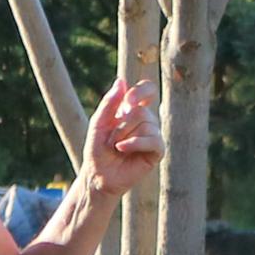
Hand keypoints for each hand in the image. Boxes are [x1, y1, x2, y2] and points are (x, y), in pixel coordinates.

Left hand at [82, 76, 164, 194]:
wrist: (98, 174)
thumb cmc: (97, 148)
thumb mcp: (98, 122)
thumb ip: (109, 102)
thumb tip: (121, 81)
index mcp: (133, 109)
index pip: (148, 89)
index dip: (141, 92)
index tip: (128, 101)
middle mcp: (147, 120)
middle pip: (141, 112)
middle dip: (121, 126)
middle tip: (110, 140)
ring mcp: (154, 135)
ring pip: (147, 125)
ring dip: (124, 136)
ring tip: (116, 147)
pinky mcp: (158, 151)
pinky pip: (154, 140)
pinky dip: (135, 143)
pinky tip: (122, 149)